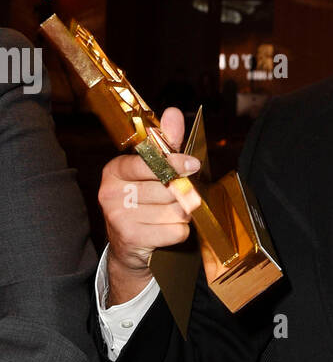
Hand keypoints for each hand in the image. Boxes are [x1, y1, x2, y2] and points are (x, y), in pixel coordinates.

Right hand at [99, 106, 200, 304]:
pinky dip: (180, 232)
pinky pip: (176, 230)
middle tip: (177, 198)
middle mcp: (110, 192)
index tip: (193, 164)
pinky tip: (167, 230)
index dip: (174, 163)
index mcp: (114, 170)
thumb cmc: (144, 202)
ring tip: (169, 215)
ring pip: (175, 210)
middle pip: (168, 188)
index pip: (148, 162)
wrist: (129, 248)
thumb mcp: (152, 170)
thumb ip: (164, 142)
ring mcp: (118, 217)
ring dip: (182, 213)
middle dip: (181, 194)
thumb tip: (172, 113)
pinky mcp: (131, 238)